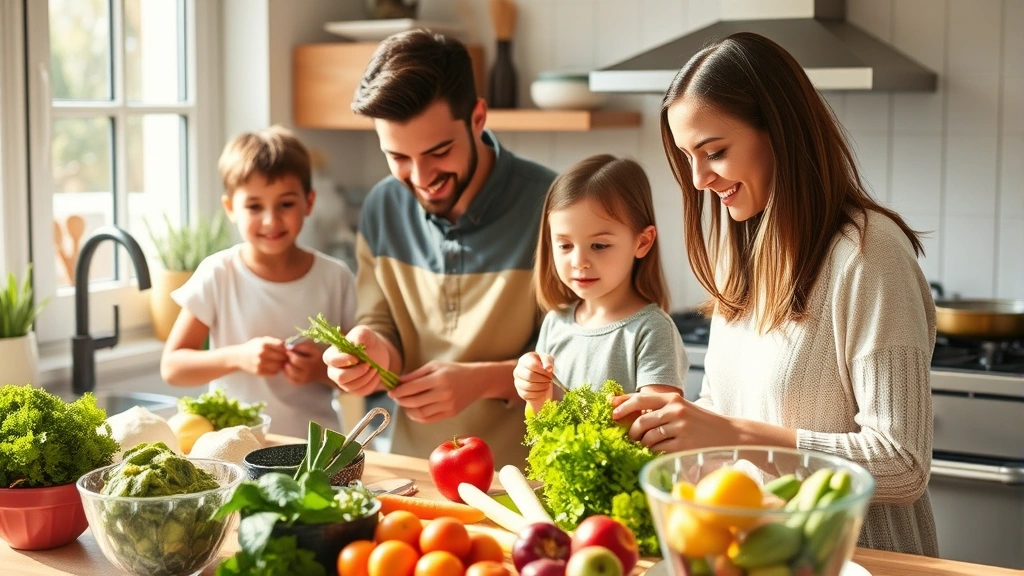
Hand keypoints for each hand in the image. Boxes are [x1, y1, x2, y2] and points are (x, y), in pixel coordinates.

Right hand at [234, 337, 286, 375]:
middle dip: (286, 357)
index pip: (282, 346)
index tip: (290, 350)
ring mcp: (260, 363)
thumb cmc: (252, 347)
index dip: (288, 349)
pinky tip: (273, 367)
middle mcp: (262, 353)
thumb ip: (275, 342)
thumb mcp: (262, 340)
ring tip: (280, 362)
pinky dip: (276, 370)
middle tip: (287, 358)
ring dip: (282, 364)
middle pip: (282, 357)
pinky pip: (274, 372)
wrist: (238, 357)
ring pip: (279, 366)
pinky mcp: (259, 372)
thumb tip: (290, 345)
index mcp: (264, 343)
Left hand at [283, 341, 324, 384]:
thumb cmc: (318, 356)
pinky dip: (288, 374)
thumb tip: (290, 347)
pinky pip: (291, 380)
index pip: (296, 360)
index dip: (290, 354)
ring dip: (286, 368)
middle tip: (288, 357)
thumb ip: (303, 346)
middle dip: (288, 361)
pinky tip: (290, 368)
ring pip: (290, 375)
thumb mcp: (314, 348)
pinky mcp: (302, 383)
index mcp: (311, 364)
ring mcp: (304, 380)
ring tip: (289, 362)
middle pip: (292, 369)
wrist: (325, 369)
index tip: (289, 350)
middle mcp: (307, 374)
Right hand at [323, 325, 389, 395]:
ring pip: (351, 387)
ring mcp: (344, 382)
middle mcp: (334, 370)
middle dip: (357, 372)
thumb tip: (356, 342)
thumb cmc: (367, 342)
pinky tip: (377, 374)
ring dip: (366, 377)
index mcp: (332, 355)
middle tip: (369, 364)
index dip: (343, 360)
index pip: (330, 360)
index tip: (357, 357)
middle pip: (340, 378)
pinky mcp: (354, 389)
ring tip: (375, 368)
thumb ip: (360, 334)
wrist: (378, 353)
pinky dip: (372, 383)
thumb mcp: (366, 333)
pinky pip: (361, 391)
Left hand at [389, 361, 475, 422]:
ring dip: (407, 409)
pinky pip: (428, 419)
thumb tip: (397, 382)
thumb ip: (415, 375)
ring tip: (404, 403)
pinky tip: (413, 410)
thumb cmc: (453, 370)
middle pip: (414, 402)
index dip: (398, 391)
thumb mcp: (435, 366)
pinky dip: (417, 417)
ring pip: (420, 413)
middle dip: (401, 400)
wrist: (476, 380)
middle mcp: (444, 393)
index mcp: (439, 378)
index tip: (390, 391)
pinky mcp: (450, 414)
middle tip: (395, 397)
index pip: (412, 388)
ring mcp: (448, 406)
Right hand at [513, 351, 555, 414]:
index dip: (543, 370)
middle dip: (543, 379)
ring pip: (528, 386)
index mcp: (524, 360)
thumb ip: (548, 361)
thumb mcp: (548, 360)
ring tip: (547, 384)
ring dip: (541, 386)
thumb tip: (548, 367)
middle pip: (529, 376)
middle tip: (549, 379)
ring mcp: (517, 382)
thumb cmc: (543, 366)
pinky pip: (528, 395)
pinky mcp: (520, 392)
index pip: (532, 365)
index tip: (550, 372)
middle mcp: (518, 370)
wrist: (541, 377)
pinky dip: (538, 394)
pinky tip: (544, 390)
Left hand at [611, 392, 737, 452]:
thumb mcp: (680, 408)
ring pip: (648, 438)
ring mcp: (680, 429)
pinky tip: (661, 451)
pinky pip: (659, 450)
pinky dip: (655, 452)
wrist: (729, 434)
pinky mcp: (684, 445)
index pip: (641, 399)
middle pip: (641, 422)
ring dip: (644, 445)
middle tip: (631, 438)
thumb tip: (623, 408)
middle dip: (632, 433)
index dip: (623, 405)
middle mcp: (676, 411)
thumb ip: (657, 408)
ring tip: (649, 445)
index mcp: (673, 399)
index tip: (613, 413)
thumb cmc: (700, 422)